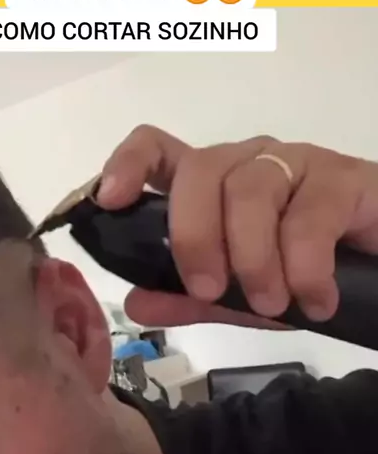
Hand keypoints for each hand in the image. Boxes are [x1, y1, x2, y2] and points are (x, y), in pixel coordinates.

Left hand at [97, 126, 377, 327]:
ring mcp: (295, 164)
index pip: (159, 149)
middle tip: (209, 290)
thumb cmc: (302, 275)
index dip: (128, 165)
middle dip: (194, 236)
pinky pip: (310, 215)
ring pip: (252, 190)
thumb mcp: (238, 296)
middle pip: (201, 170)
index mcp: (211, 185)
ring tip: (273, 304)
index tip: (110, 200)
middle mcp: (247, 163)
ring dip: (253, 258)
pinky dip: (305, 268)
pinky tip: (316, 300)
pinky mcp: (343, 177)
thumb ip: (188, 297)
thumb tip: (136, 303)